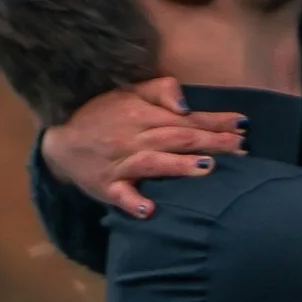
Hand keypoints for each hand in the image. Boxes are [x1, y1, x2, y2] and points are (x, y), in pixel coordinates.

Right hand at [39, 80, 242, 222]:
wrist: (60, 140)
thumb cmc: (101, 115)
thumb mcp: (128, 92)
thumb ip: (160, 90)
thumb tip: (186, 102)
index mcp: (141, 113)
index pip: (184, 118)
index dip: (214, 121)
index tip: (241, 125)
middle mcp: (133, 137)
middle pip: (177, 139)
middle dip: (210, 142)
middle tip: (240, 148)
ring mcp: (121, 164)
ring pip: (154, 163)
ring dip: (179, 166)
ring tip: (206, 168)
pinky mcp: (107, 186)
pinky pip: (120, 195)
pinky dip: (134, 203)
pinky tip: (149, 210)